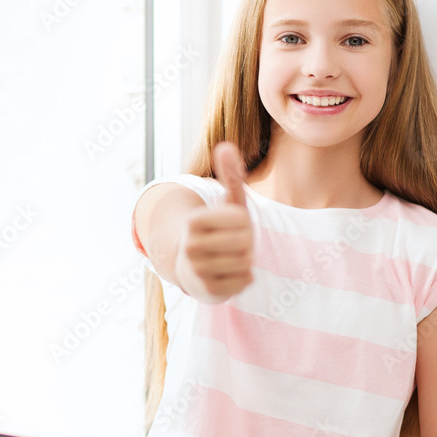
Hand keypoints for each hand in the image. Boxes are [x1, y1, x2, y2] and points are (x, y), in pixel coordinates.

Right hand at [174, 141, 254, 301]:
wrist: (195, 270)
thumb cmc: (219, 232)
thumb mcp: (227, 204)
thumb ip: (230, 176)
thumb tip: (225, 145)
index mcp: (193, 222)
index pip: (241, 219)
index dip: (244, 223)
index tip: (231, 227)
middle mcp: (189, 247)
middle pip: (245, 242)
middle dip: (246, 244)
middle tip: (234, 246)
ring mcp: (196, 271)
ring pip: (246, 263)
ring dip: (246, 261)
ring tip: (231, 259)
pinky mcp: (207, 292)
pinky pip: (244, 282)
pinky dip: (245, 278)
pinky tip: (231, 275)